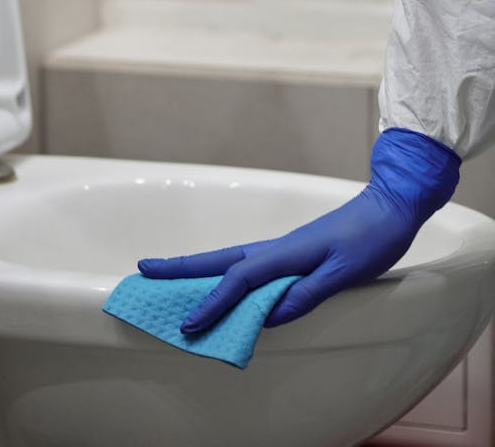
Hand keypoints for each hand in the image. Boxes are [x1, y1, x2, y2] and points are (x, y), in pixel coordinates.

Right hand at [139, 128, 459, 330]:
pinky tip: (219, 283)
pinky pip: (246, 266)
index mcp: (286, 253)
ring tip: (166, 276)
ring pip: (228, 260)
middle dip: (180, 268)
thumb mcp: (345, 271)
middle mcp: (276, 248)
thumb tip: (269, 314)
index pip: (239, 281)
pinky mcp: (289, 253)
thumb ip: (307, 292)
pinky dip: (223, 274)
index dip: (213, 304)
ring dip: (196, 270)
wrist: (389, 206)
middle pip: (218, 260)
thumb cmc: (371, 238)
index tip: (188, 325)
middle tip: (142, 270)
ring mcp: (281, 249)